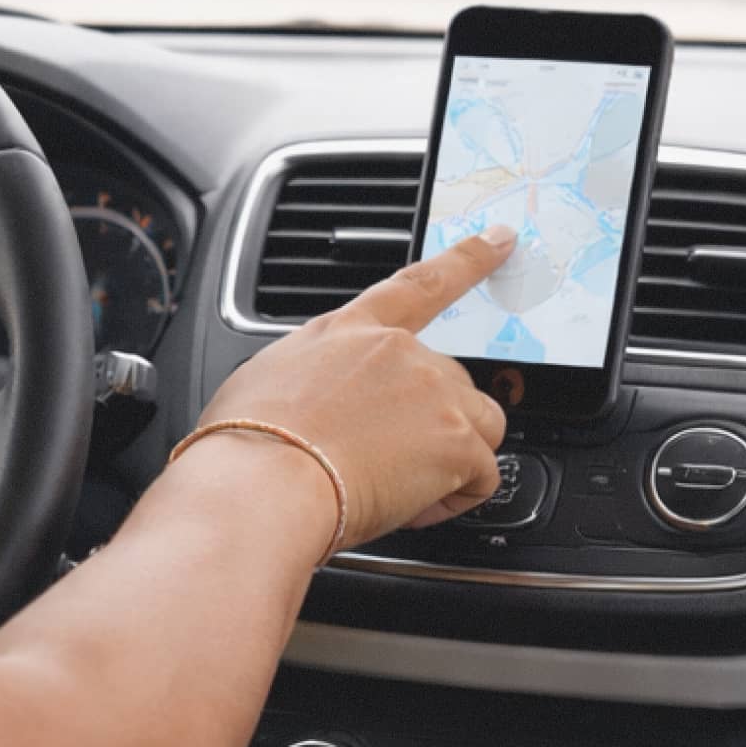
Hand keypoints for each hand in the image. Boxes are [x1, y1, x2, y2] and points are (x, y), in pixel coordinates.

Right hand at [191, 225, 516, 545]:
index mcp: (349, 331)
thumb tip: (308, 399)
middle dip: (432, 422)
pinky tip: (410, 507)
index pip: (420, 283)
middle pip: (452, 380)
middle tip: (384, 460)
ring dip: (453, 457)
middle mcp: (399, 352)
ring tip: (402, 486)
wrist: (261, 483)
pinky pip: (481, 477)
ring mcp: (433, 392)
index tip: (501, 239)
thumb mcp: (264, 381)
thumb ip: (309, 375)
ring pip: (479, 426)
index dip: (467, 259)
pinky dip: (453, 498)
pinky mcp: (456, 441)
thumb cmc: (245, 443)